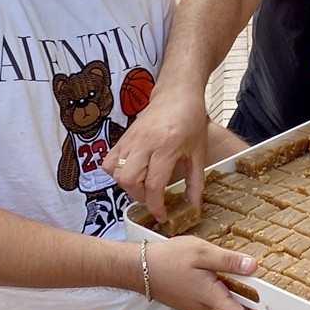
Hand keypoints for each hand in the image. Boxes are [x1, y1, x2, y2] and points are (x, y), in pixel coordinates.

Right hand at [105, 90, 208, 222]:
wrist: (177, 94)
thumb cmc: (191, 120)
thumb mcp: (199, 152)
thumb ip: (195, 181)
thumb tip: (193, 206)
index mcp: (167, 147)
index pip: (153, 184)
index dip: (156, 206)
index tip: (162, 216)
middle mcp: (145, 143)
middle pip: (129, 181)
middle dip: (141, 197)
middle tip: (154, 198)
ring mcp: (131, 139)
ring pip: (117, 172)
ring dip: (129, 186)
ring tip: (144, 186)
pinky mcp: (123, 137)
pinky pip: (110, 162)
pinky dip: (117, 173)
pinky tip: (132, 173)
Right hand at [147, 236, 269, 309]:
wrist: (138, 267)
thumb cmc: (168, 259)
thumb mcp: (202, 253)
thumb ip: (229, 261)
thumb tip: (253, 267)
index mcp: (211, 298)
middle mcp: (205, 308)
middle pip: (235, 308)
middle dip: (248, 294)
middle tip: (254, 274)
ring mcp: (197, 307)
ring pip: (223, 301)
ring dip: (231, 287)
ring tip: (227, 265)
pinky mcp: (191, 302)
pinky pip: (211, 298)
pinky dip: (218, 286)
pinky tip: (211, 270)